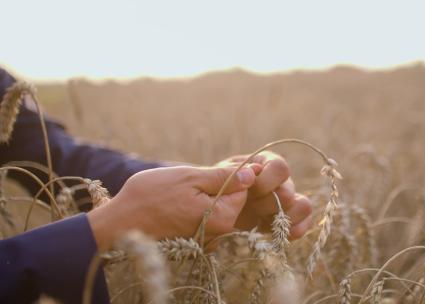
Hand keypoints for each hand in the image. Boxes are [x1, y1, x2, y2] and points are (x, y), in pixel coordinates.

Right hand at [88, 164, 260, 250]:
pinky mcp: (194, 242)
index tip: (209, 170)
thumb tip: (252, 174)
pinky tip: (176, 205)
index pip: (244, 190)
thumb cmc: (151, 195)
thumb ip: (223, 178)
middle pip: (231, 200)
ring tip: (179, 195)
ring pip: (216, 208)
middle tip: (189, 182)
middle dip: (217, 186)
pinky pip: (204, 219)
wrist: (118, 223)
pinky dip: (195, 209)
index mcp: (222, 218)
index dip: (230, 174)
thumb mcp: (190, 178)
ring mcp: (206, 240)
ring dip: (204, 197)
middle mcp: (218, 234)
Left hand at [216, 151, 312, 239]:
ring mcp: (289, 200)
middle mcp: (282, 180)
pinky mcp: (291, 218)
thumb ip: (231, 173)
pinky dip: (293, 231)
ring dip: (281, 218)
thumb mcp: (218, 176)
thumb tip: (250, 174)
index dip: (265, 182)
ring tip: (261, 222)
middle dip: (266, 205)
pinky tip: (271, 232)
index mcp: (267, 162)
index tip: (248, 192)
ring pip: (304, 206)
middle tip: (250, 208)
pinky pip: (305, 223)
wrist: (216, 207)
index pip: (280, 168)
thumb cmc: (218, 188)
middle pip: (288, 192)